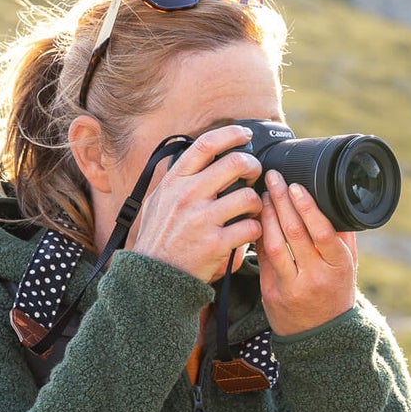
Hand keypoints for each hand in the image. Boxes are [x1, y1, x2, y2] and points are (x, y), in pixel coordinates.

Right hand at [128, 126, 263, 285]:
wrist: (154, 277)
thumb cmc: (158, 239)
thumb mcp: (158, 201)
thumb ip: (177, 180)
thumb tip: (197, 157)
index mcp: (175, 182)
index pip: (206, 145)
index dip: (231, 134)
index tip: (245, 135)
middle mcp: (188, 196)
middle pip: (235, 164)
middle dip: (253, 166)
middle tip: (255, 175)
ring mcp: (202, 220)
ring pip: (248, 197)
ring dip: (256, 203)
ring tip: (251, 210)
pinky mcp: (216, 244)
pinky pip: (250, 228)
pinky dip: (255, 230)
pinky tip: (248, 234)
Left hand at [253, 171, 357, 335]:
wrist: (320, 337)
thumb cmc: (336, 293)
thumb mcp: (348, 266)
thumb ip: (342, 236)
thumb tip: (335, 199)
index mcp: (338, 267)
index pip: (322, 232)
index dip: (307, 207)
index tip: (295, 186)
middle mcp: (315, 277)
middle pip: (294, 233)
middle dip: (281, 200)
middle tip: (273, 178)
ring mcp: (291, 287)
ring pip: (273, 245)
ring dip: (266, 216)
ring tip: (262, 195)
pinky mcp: (270, 293)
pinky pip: (261, 258)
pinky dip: (258, 235)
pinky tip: (256, 218)